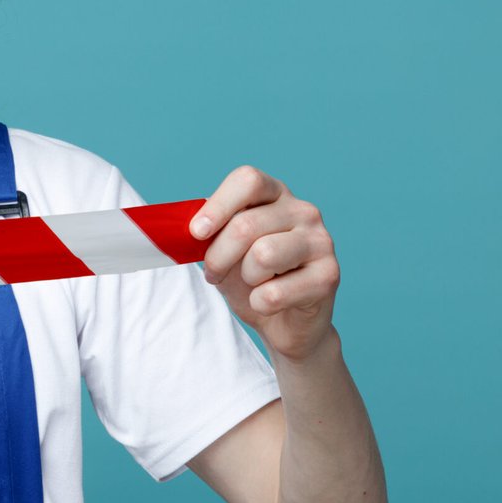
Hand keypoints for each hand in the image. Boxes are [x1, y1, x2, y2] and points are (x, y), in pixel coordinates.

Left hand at [189, 166, 339, 363]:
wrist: (285, 322)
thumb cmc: (252, 279)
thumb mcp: (223, 250)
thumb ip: (208, 233)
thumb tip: (172, 230)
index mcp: (276, 194)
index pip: (248, 180)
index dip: (218, 206)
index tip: (196, 233)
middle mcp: (304, 210)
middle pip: (246, 224)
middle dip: (218, 256)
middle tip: (214, 272)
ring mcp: (321, 241)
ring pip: (262, 255)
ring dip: (244, 279)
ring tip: (251, 284)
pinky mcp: (329, 275)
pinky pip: (274, 292)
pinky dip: (260, 303)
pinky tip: (271, 301)